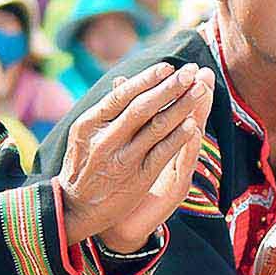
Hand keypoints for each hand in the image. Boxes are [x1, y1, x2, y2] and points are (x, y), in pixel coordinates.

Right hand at [57, 63, 213, 249]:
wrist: (75, 208)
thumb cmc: (82, 164)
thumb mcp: (85, 134)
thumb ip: (106, 110)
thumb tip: (123, 80)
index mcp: (90, 123)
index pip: (123, 95)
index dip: (147, 79)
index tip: (167, 67)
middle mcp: (106, 139)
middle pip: (144, 107)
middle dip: (170, 87)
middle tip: (191, 71)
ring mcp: (123, 159)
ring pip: (157, 127)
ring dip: (182, 107)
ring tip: (200, 90)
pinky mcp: (138, 178)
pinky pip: (162, 153)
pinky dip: (179, 138)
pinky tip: (193, 125)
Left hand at [98, 74, 213, 252]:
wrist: (120, 225)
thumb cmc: (122, 183)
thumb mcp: (125, 145)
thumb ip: (128, 115)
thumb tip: (121, 82)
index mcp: (163, 143)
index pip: (175, 109)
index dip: (182, 89)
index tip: (190, 67)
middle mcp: (175, 156)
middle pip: (189, 119)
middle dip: (196, 95)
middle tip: (205, 74)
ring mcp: (177, 172)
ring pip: (190, 139)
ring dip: (198, 115)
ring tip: (204, 93)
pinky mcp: (175, 190)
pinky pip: (182, 165)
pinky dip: (187, 147)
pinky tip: (193, 130)